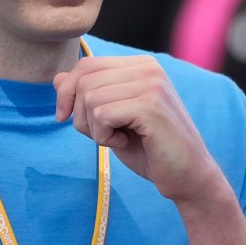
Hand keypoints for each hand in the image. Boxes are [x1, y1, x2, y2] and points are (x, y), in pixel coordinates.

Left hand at [54, 55, 220, 203]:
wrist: (189, 180)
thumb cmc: (148, 149)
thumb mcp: (110, 119)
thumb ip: (86, 96)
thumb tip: (56, 78)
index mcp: (139, 65)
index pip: (86, 65)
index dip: (67, 91)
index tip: (64, 117)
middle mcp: (147, 67)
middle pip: (84, 80)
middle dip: (79, 113)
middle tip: (101, 134)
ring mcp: (151, 84)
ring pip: (89, 97)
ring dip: (92, 128)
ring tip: (116, 138)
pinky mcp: (151, 105)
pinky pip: (101, 114)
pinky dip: (103, 136)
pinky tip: (124, 142)